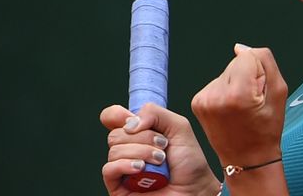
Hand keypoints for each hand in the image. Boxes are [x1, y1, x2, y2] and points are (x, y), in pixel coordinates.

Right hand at [100, 103, 219, 195]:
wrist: (194, 189)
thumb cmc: (189, 162)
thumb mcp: (179, 127)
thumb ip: (155, 113)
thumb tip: (130, 124)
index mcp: (138, 132)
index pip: (112, 117)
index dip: (117, 115)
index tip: (135, 121)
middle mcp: (128, 149)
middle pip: (115, 133)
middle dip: (142, 137)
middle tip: (162, 146)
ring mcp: (122, 168)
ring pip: (114, 150)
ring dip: (141, 152)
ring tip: (160, 161)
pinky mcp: (118, 186)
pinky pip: (108, 169)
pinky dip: (125, 165)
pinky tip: (141, 168)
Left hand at [191, 44, 287, 166]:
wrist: (247, 159)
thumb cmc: (267, 129)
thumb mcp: (279, 92)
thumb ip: (265, 61)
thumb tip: (240, 48)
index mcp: (238, 93)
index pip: (249, 57)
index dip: (259, 72)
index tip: (260, 93)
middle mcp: (216, 95)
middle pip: (236, 63)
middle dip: (246, 76)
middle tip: (251, 103)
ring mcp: (204, 99)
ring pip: (225, 72)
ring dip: (234, 84)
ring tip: (240, 108)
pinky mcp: (197, 102)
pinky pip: (215, 83)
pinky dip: (224, 91)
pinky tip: (229, 109)